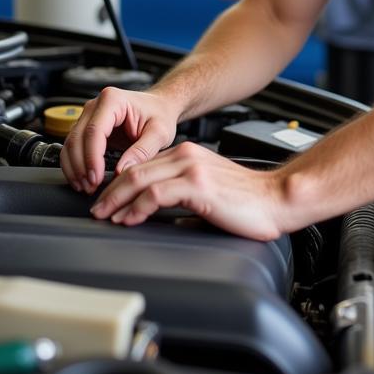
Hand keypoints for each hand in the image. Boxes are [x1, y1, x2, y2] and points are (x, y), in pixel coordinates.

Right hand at [60, 86, 178, 193]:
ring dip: (74, 168)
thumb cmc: (160, 115)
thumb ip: (142, 151)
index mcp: (113, 100)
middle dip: (81, 166)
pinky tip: (81, 180)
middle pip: (77, 137)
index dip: (92, 157)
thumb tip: (121, 171)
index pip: (94, 131)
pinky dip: (74, 165)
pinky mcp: (86, 127)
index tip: (96, 178)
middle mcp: (95, 105)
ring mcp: (88, 115)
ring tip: (85, 187)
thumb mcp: (160, 133)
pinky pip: (73, 147)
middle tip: (90, 187)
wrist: (159, 107)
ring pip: (70, 143)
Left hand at [90, 142, 289, 240]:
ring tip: (106, 216)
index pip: (142, 165)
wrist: (277, 199)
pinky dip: (137, 207)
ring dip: (117, 200)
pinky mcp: (197, 185)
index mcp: (187, 154)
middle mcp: (186, 155)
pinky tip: (129, 219)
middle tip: (96, 210)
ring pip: (139, 180)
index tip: (107, 201)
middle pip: (134, 170)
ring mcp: (191, 168)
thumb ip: (183, 194)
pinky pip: (156, 194)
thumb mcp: (208, 191)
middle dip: (110, 192)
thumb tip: (160, 215)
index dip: (118, 184)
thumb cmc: (249, 201)